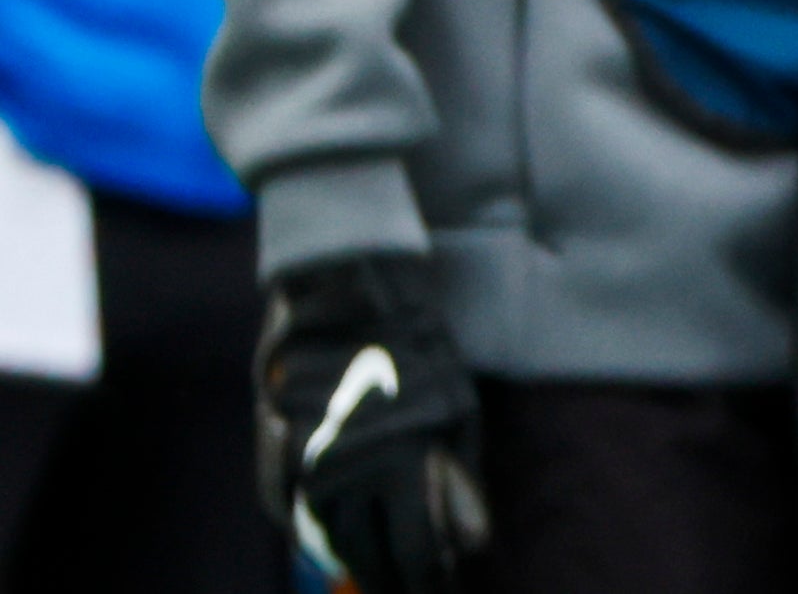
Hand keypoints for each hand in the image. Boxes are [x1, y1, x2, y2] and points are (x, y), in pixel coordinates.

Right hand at [256, 255, 488, 593]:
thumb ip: (459, 479)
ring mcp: (300, 465)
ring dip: (351, 557)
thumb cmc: (416, 345)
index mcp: (398, 464)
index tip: (438, 589)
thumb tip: (470, 543)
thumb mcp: (457, 408)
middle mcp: (343, 475)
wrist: (344, 291)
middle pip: (364, 555)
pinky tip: (333, 537)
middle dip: (389, 576)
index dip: (428, 579)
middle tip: (406, 588)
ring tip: (376, 571)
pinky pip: (289, 510)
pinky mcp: (270, 451)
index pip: (414, 554)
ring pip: (324, 538)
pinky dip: (312, 529)